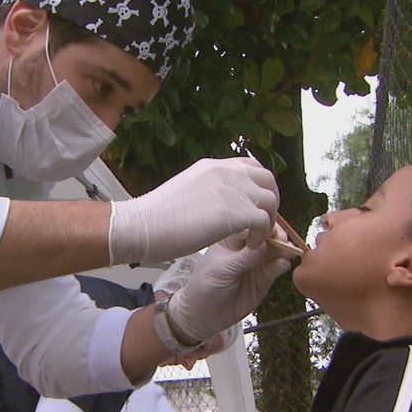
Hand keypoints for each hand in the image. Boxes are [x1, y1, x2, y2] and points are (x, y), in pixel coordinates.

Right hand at [107, 157, 277, 264]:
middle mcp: (226, 172)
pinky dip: (261, 235)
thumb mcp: (187, 190)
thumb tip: (217, 199)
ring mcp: (232, 189)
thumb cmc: (156, 216)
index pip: (251, 166)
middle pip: (267, 180)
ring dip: (267, 220)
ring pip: (270, 200)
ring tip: (254, 237)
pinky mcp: (234, 211)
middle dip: (270, 202)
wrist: (141, 225)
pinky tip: (249, 245)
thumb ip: (207, 190)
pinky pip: (264, 222)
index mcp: (213, 166)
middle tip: (262, 224)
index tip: (254, 206)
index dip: (259, 186)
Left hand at [165, 231, 291, 343]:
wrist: (204, 315)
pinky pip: (277, 267)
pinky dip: (282, 264)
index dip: (261, 222)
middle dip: (277, 235)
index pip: (249, 222)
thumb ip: (244, 257)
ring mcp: (257, 261)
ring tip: (285, 252)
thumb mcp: (222, 269)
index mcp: (231, 236)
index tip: (268, 226)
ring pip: (276, 249)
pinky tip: (282, 264)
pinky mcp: (265, 277)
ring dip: (283, 248)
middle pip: (267, 233)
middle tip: (280, 240)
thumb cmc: (205, 285)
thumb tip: (266, 244)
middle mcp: (246, 246)